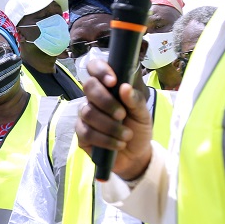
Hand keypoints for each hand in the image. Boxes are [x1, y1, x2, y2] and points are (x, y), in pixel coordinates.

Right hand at [76, 55, 152, 180]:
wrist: (136, 155)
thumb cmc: (138, 128)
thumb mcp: (143, 114)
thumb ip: (136, 100)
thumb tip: (125, 87)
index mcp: (108, 87)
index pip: (95, 67)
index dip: (100, 70)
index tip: (113, 82)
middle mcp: (93, 98)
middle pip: (88, 87)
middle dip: (106, 101)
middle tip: (122, 114)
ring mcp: (85, 116)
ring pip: (88, 112)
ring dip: (110, 125)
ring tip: (126, 135)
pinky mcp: (81, 135)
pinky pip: (87, 133)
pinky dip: (105, 139)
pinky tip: (118, 144)